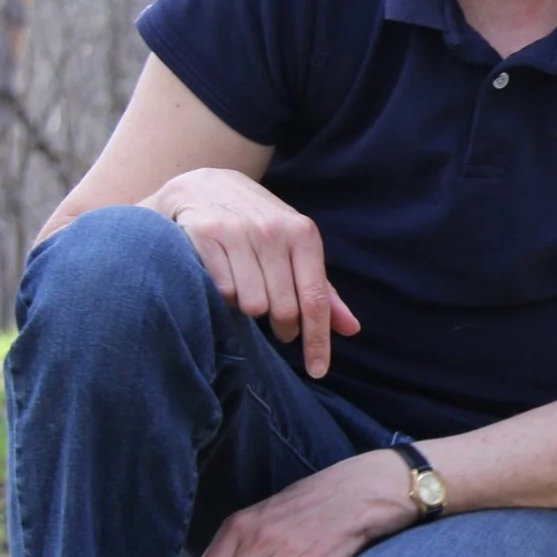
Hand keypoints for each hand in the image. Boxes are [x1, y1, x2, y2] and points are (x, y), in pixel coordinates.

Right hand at [149, 168, 361, 376]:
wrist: (205, 186)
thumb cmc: (260, 225)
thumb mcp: (296, 249)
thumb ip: (322, 290)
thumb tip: (351, 329)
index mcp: (304, 234)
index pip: (316, 299)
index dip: (318, 340)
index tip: (318, 370)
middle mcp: (273, 230)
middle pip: (283, 309)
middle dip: (282, 326)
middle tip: (277, 322)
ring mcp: (238, 232)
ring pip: (251, 304)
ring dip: (249, 309)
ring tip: (247, 289)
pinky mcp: (205, 235)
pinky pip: (220, 291)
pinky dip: (224, 296)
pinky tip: (224, 279)